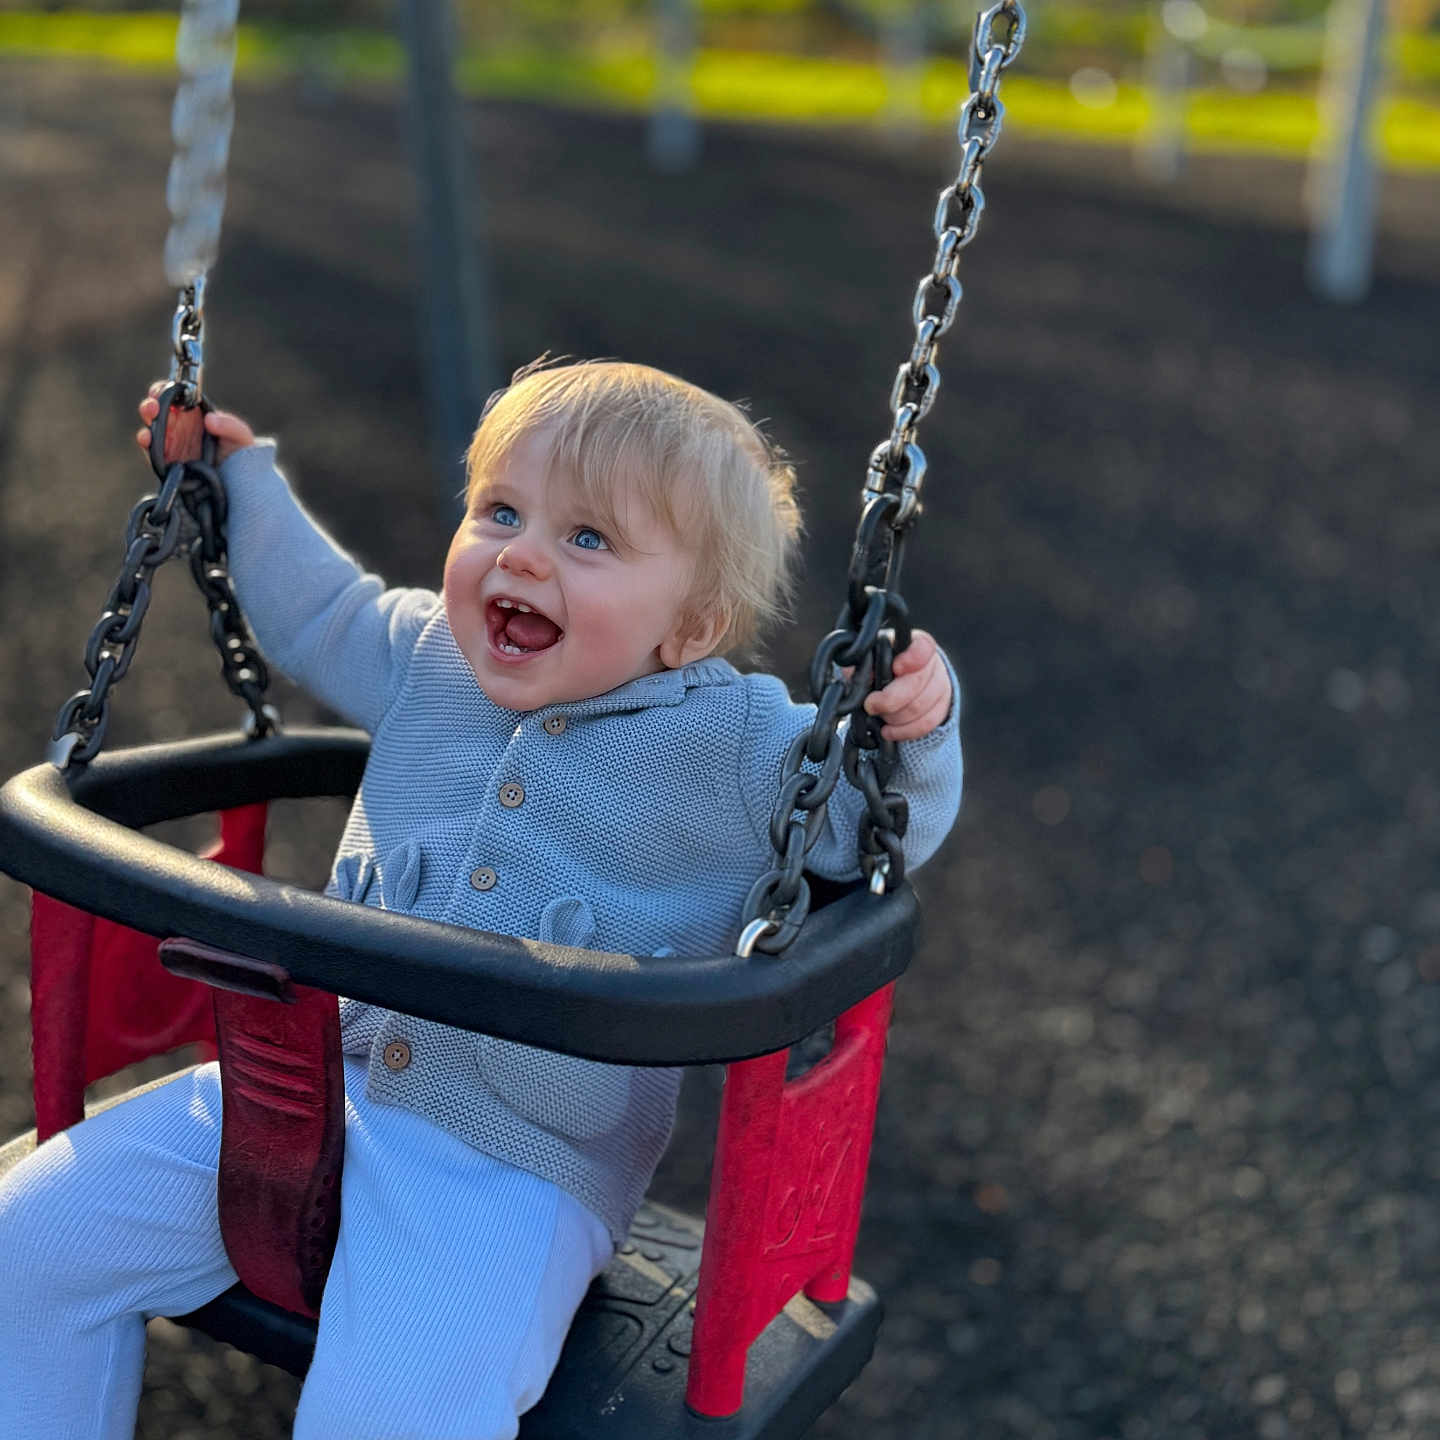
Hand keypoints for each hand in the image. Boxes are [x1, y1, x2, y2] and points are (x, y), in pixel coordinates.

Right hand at [135, 381, 255, 466]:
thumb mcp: (240, 437)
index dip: (165, 390)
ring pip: (151, 427)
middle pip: (158, 410)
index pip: (174, 397)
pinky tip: (147, 437)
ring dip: (147, 419)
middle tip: (154, 404)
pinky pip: (151, 451)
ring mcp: (171, 445)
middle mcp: (179, 428)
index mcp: (194, 415)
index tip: (164, 389)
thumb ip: (230, 425)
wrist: (239, 485)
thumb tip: (211, 419)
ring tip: (151, 415)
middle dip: (152, 403)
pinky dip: (146, 443)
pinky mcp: (167, 463)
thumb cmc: (240, 455)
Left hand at [863, 628, 950, 741]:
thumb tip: (858, 673)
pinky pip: (927, 724)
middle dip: (890, 699)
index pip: (922, 647)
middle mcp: (932, 662)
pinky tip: (888, 730)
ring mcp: (940, 685)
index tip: (896, 668)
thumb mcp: (866, 662)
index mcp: (913, 644)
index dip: (912, 659)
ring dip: (894, 716)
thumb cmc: (877, 669)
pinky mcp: (943, 706)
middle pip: (918, 683)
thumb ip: (862, 664)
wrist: (894, 683)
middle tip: (870, 705)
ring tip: (880, 716)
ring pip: (921, 707)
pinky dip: (904, 731)